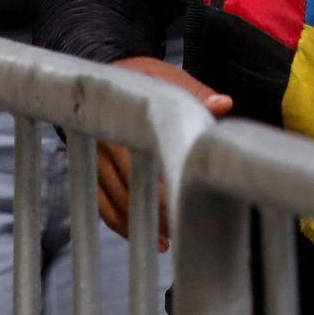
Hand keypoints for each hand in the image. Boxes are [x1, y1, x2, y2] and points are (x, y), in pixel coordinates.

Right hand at [99, 57, 231, 245]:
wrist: (103, 74)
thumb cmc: (142, 77)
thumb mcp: (168, 78)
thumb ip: (196, 93)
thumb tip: (223, 103)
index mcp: (130, 119)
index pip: (152, 160)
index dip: (170, 188)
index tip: (189, 207)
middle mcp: (108, 140)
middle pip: (133, 187)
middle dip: (158, 212)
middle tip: (184, 231)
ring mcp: (96, 156)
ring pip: (116, 199)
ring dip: (139, 223)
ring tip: (166, 241)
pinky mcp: (90, 167)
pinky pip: (101, 202)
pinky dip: (118, 222)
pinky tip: (139, 235)